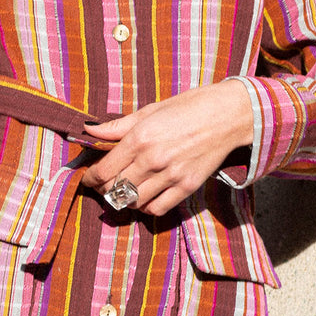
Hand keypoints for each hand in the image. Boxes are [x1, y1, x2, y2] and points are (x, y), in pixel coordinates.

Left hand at [79, 80, 253, 216]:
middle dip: (104, 189)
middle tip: (103, 185)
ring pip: (134, 201)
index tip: (88, 178)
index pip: (103, 170)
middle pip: (115, 188)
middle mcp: (152, 159)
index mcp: (139, 138)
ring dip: (124, 199)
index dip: (90, 178)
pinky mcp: (187, 186)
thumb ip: (117, 126)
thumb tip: (89, 131)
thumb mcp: (148, 111)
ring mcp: (171, 175)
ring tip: (123, 191)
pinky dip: (146, 207)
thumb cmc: (186, 107)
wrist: (226, 115)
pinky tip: (144, 198)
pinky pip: (158, 208)